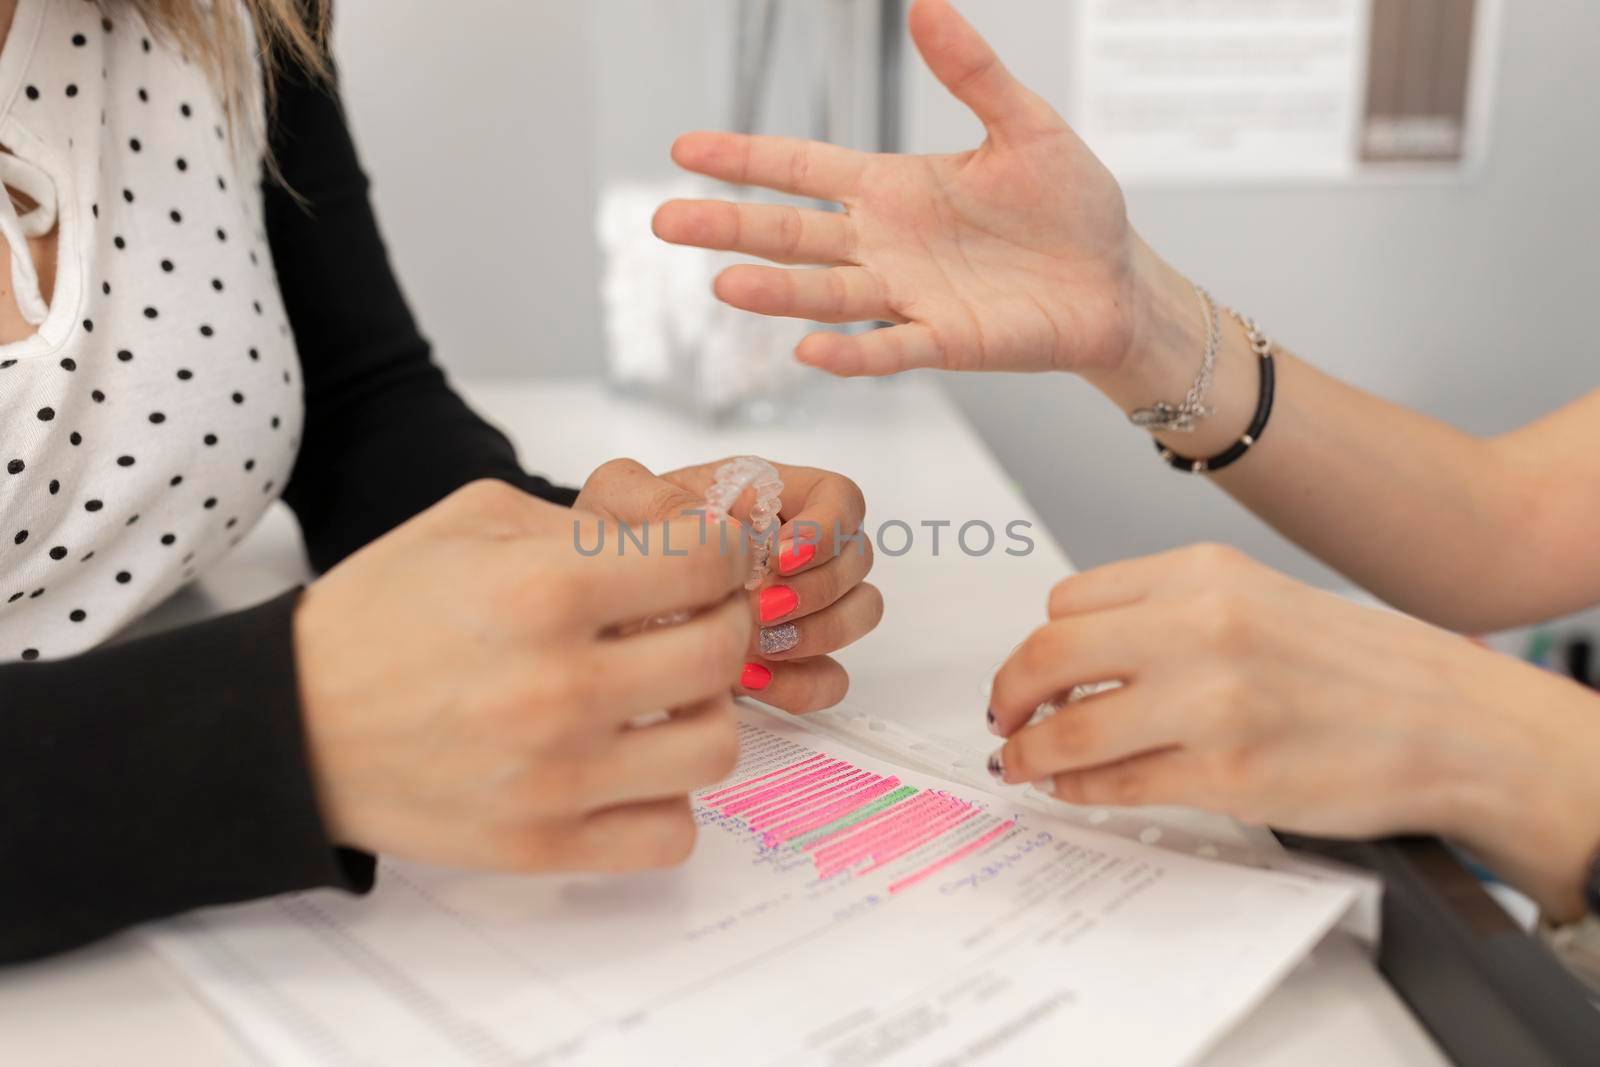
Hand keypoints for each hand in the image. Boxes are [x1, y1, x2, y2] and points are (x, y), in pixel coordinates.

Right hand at [294, 480, 751, 872]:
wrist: (292, 724)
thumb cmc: (382, 614)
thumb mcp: (472, 521)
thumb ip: (584, 523)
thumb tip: (680, 542)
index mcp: (542, 590)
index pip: (706, 561)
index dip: (727, 547)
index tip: (715, 553)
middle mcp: (558, 686)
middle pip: (721, 653)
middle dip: (725, 620)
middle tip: (697, 616)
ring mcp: (556, 777)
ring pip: (715, 748)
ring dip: (705, 713)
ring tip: (665, 696)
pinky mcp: (544, 845)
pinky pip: (671, 833)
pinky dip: (667, 798)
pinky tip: (634, 764)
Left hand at [575, 458, 882, 713]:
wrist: (595, 593)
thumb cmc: (616, 533)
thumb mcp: (621, 498)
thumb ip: (663, 502)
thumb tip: (715, 529)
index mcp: (769, 494)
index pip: (840, 498)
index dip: (826, 529)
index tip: (782, 556)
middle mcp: (798, 547)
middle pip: (857, 560)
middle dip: (815, 589)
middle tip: (759, 606)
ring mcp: (801, 605)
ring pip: (858, 614)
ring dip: (814, 633)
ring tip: (751, 643)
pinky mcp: (792, 660)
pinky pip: (831, 677)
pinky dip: (800, 683)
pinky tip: (749, 678)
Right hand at [652, 0, 1144, 378]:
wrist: (1117, 282)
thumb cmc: (1071, 208)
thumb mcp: (1026, 126)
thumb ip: (973, 74)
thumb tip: (925, 3)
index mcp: (893, 187)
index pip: (802, 168)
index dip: (745, 158)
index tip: (684, 149)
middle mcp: (885, 243)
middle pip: (790, 233)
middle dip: (728, 226)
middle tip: (664, 222)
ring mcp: (909, 295)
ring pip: (826, 293)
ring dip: (776, 293)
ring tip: (723, 286)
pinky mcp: (946, 341)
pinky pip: (889, 350)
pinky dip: (851, 354)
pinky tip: (810, 351)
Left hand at [986, 544, 1599, 917]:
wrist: (1455, 723)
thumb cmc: (1357, 666)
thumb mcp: (1257, 599)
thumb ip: (1165, 615)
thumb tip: (1071, 661)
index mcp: (1204, 573)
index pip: (1068, 603)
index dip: (1037, 647)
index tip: (1029, 675)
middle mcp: (1203, 627)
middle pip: (1047, 656)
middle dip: (1008, 695)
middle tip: (1003, 719)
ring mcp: (1213, 704)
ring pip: (1069, 730)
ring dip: (1028, 754)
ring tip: (1021, 764)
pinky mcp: (1227, 777)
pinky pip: (1115, 785)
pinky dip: (1077, 791)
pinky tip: (1075, 789)